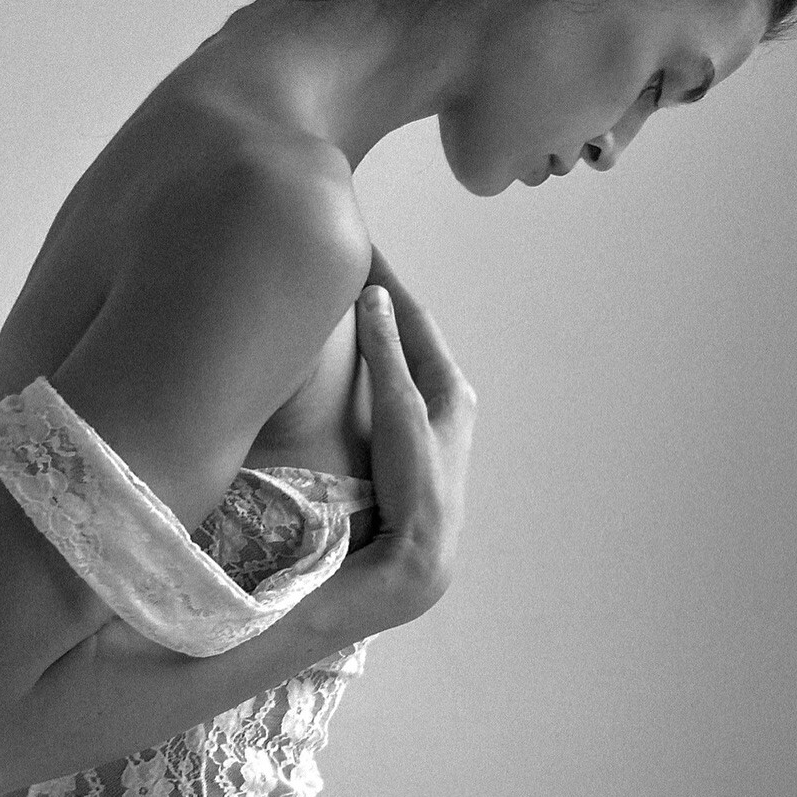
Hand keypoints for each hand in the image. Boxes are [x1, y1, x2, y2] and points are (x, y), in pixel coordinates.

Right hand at [350, 246, 476, 623]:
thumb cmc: (419, 486)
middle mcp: (446, 396)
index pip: (412, 315)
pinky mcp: (411, 438)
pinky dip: (373, 356)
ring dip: (377, 325)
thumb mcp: (401, 414)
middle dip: (381, 296)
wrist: (422, 554)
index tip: (361, 242)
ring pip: (400, 355)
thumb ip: (387, 357)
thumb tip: (375, 297)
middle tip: (349, 262)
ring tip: (348, 297)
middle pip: (408, 331)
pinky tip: (355, 358)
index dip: (386, 279)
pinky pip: (391, 380)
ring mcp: (430, 418)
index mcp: (449, 385)